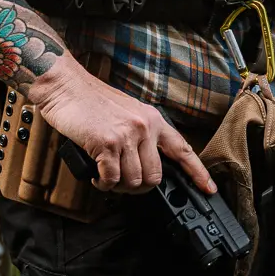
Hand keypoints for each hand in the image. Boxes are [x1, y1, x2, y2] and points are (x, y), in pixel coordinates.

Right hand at [31, 57, 215, 194]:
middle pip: (154, 176)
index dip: (197, 172)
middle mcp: (144, 127)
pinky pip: (111, 179)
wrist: (66, 86)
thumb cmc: (91, 100)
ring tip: (107, 176)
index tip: (208, 189)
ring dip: (118, 186)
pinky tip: (97, 176)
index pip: (182, 149)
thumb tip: (145, 163)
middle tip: (123, 182)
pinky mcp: (107, 143)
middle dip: (139, 187)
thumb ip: (141, 134)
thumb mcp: (127, 112)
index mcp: (153, 119)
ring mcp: (127, 135)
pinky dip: (103, 183)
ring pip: (133, 182)